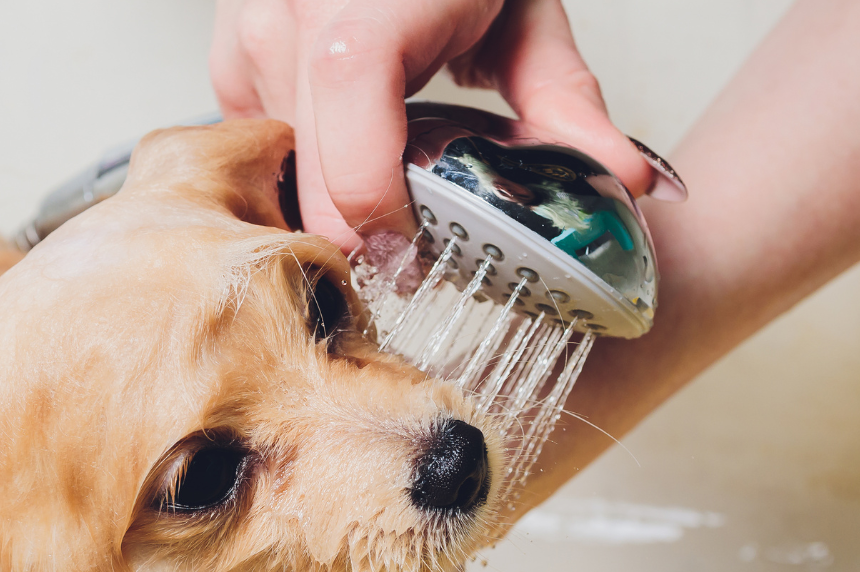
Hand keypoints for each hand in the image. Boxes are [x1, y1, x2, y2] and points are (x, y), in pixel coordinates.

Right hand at [211, 0, 662, 257]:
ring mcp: (247, 37)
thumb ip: (567, 103)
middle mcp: (287, 23)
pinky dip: (304, 161)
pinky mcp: (230, 55)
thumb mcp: (523, 14)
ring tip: (385, 177)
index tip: (420, 258)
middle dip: (362, 232)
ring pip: (281, 174)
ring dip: (331, 193)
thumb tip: (630, 184)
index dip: (384, 226)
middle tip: (415, 248)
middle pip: (312, 186)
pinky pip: (259, 145)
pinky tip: (345, 144)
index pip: (352, 164)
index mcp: (362, 18)